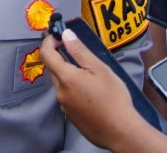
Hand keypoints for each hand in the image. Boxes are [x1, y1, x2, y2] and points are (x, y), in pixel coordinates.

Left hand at [41, 31, 166, 152]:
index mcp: (65, 78)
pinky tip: (90, 93)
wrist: (120, 131)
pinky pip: (66, 97)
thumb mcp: (99, 69)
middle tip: (77, 55)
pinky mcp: (70, 116)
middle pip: (53, 69)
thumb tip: (66, 35)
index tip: (57, 37)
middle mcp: (60, 92)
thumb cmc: (113, 99)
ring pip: (60, 84)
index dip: (49, 41)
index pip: (46, 54)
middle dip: (61, 59)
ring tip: (90, 76)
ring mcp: (64, 106)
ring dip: (68, 75)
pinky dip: (73, 89)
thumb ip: (80, 51)